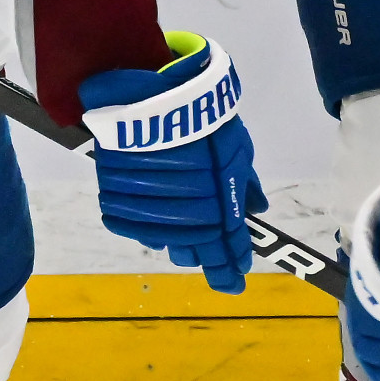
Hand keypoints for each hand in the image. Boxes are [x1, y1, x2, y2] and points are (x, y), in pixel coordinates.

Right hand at [79, 35, 257, 288]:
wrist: (153, 97)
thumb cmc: (203, 117)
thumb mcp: (237, 147)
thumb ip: (245, 183)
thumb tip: (257, 208)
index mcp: (220, 204)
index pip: (226, 250)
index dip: (229, 269)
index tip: (233, 283)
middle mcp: (187, 215)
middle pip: (194, 252)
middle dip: (202, 254)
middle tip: (206, 249)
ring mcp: (153, 213)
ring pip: (166, 242)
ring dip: (176, 239)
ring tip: (179, 223)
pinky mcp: (122, 205)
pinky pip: (137, 229)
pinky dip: (148, 226)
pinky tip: (155, 213)